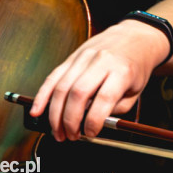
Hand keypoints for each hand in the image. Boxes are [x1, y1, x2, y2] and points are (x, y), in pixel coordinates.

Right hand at [29, 20, 168, 140]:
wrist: (134, 36)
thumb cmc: (135, 66)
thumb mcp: (135, 91)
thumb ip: (114, 109)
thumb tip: (89, 124)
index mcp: (122, 70)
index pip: (104, 98)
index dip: (94, 121)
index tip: (90, 134)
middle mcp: (101, 60)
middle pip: (78, 94)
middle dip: (70, 121)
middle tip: (70, 136)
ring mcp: (84, 56)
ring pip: (62, 87)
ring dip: (55, 114)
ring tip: (58, 131)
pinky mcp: (72, 56)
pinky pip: (53, 77)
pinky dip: (42, 96)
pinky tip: (37, 111)